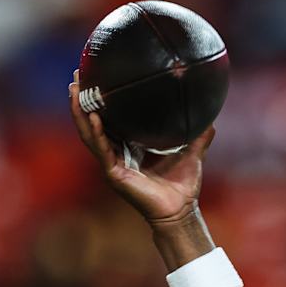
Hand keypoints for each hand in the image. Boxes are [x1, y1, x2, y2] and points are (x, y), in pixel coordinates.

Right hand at [69, 69, 213, 225]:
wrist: (181, 211)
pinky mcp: (115, 174)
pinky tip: (92, 116)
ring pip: (90, 134)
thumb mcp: (192, 152)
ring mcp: (113, 163)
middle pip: (92, 122)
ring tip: (74, 90)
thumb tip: (212, 116)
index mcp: (129, 145)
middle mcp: (116, 153)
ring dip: (80, 112)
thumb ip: (199, 135)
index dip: (101, 100)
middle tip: (76, 75)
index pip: (110, 118)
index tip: (95, 75)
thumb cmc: (182, 185)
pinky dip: (95, 132)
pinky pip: (102, 149)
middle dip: (82, 100)